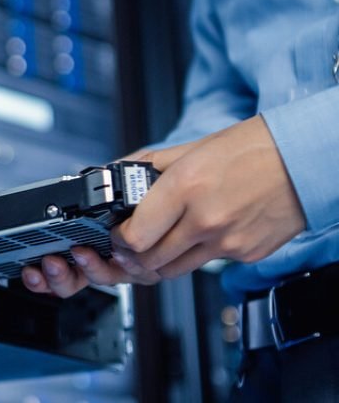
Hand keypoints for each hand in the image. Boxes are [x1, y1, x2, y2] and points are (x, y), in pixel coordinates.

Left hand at [22, 115, 305, 296]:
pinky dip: (194, 255)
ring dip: (158, 262)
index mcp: (185, 188)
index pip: (134, 236)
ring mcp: (227, 242)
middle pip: (150, 261)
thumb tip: (117, 173)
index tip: (117, 233)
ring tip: (157, 243)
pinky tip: (196, 236)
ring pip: (175, 270)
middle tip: (130, 243)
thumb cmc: (250, 149)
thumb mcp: (189, 149)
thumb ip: (148, 166)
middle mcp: (205, 220)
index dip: (118, 239)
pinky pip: (207, 265)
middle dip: (132, 255)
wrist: (302, 160)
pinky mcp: (245, 255)